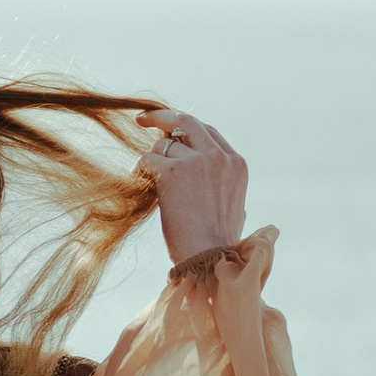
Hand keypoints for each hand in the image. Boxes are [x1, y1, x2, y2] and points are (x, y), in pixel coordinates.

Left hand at [148, 113, 247, 264]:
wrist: (210, 259)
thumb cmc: (217, 244)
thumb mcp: (232, 206)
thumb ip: (220, 184)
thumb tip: (205, 180)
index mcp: (236, 163)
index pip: (208, 132)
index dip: (186, 129)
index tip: (170, 128)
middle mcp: (219, 156)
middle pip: (187, 121)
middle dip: (162, 117)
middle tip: (142, 118)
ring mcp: (197, 161)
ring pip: (164, 145)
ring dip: (152, 159)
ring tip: (147, 177)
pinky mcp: (173, 172)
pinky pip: (149, 159)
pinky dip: (141, 168)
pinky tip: (139, 179)